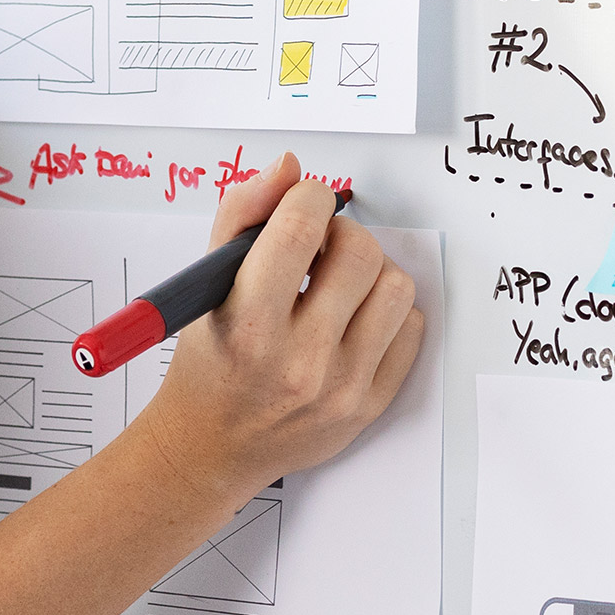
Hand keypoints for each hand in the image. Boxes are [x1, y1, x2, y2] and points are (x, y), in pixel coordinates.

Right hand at [135, 152, 424, 503]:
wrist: (211, 447)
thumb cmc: (209, 360)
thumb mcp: (203, 287)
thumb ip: (240, 216)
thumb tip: (288, 167)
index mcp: (247, 324)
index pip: (299, 230)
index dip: (307, 198)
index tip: (301, 206)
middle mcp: (298, 360)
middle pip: (359, 253)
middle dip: (340, 234)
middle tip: (319, 249)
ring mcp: (341, 387)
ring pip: (396, 288)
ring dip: (371, 272)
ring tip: (341, 284)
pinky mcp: (369, 405)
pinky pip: (412, 330)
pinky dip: (388, 313)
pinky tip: (355, 319)